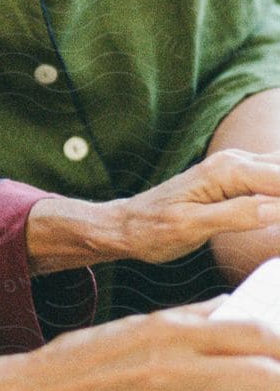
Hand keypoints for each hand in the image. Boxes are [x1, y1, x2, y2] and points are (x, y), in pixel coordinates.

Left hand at [26, 150, 279, 274]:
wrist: (127, 225)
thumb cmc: (152, 229)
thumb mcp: (191, 227)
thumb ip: (236, 215)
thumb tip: (276, 208)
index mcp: (227, 171)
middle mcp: (235, 162)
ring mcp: (237, 169)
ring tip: (278, 225)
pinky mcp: (237, 181)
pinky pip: (272, 179)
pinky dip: (278, 192)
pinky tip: (275, 212)